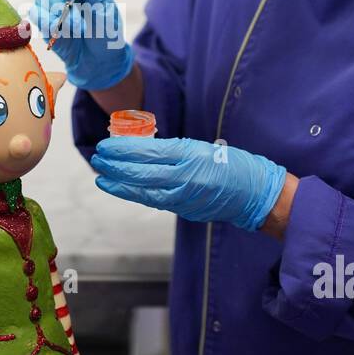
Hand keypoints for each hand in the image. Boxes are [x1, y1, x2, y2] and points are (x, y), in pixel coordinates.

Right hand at [29, 0, 132, 90]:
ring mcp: (53, 3)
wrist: (97, 62)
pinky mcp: (44, 19)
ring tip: (76, 30)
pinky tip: (58, 32)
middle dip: (61, 1)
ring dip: (57, 15)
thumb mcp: (106, 14)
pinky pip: (35, 13)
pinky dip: (45, 22)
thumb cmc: (107, 35)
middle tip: (76, 21)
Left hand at [90, 136, 287, 231]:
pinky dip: (136, 195)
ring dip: (120, 185)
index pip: (147, 152)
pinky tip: (124, 189)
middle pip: (141, 173)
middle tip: (98, 158)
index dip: (122, 150)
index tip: (105, 145)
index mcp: (189, 156)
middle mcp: (184, 178)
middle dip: (115, 167)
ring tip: (102, 178)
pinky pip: (155, 201)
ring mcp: (184, 197)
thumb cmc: (231, 164)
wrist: (255, 193)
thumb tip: (139, 150)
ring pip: (143, 191)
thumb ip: (171, 150)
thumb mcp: (201, 147)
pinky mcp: (184, 209)